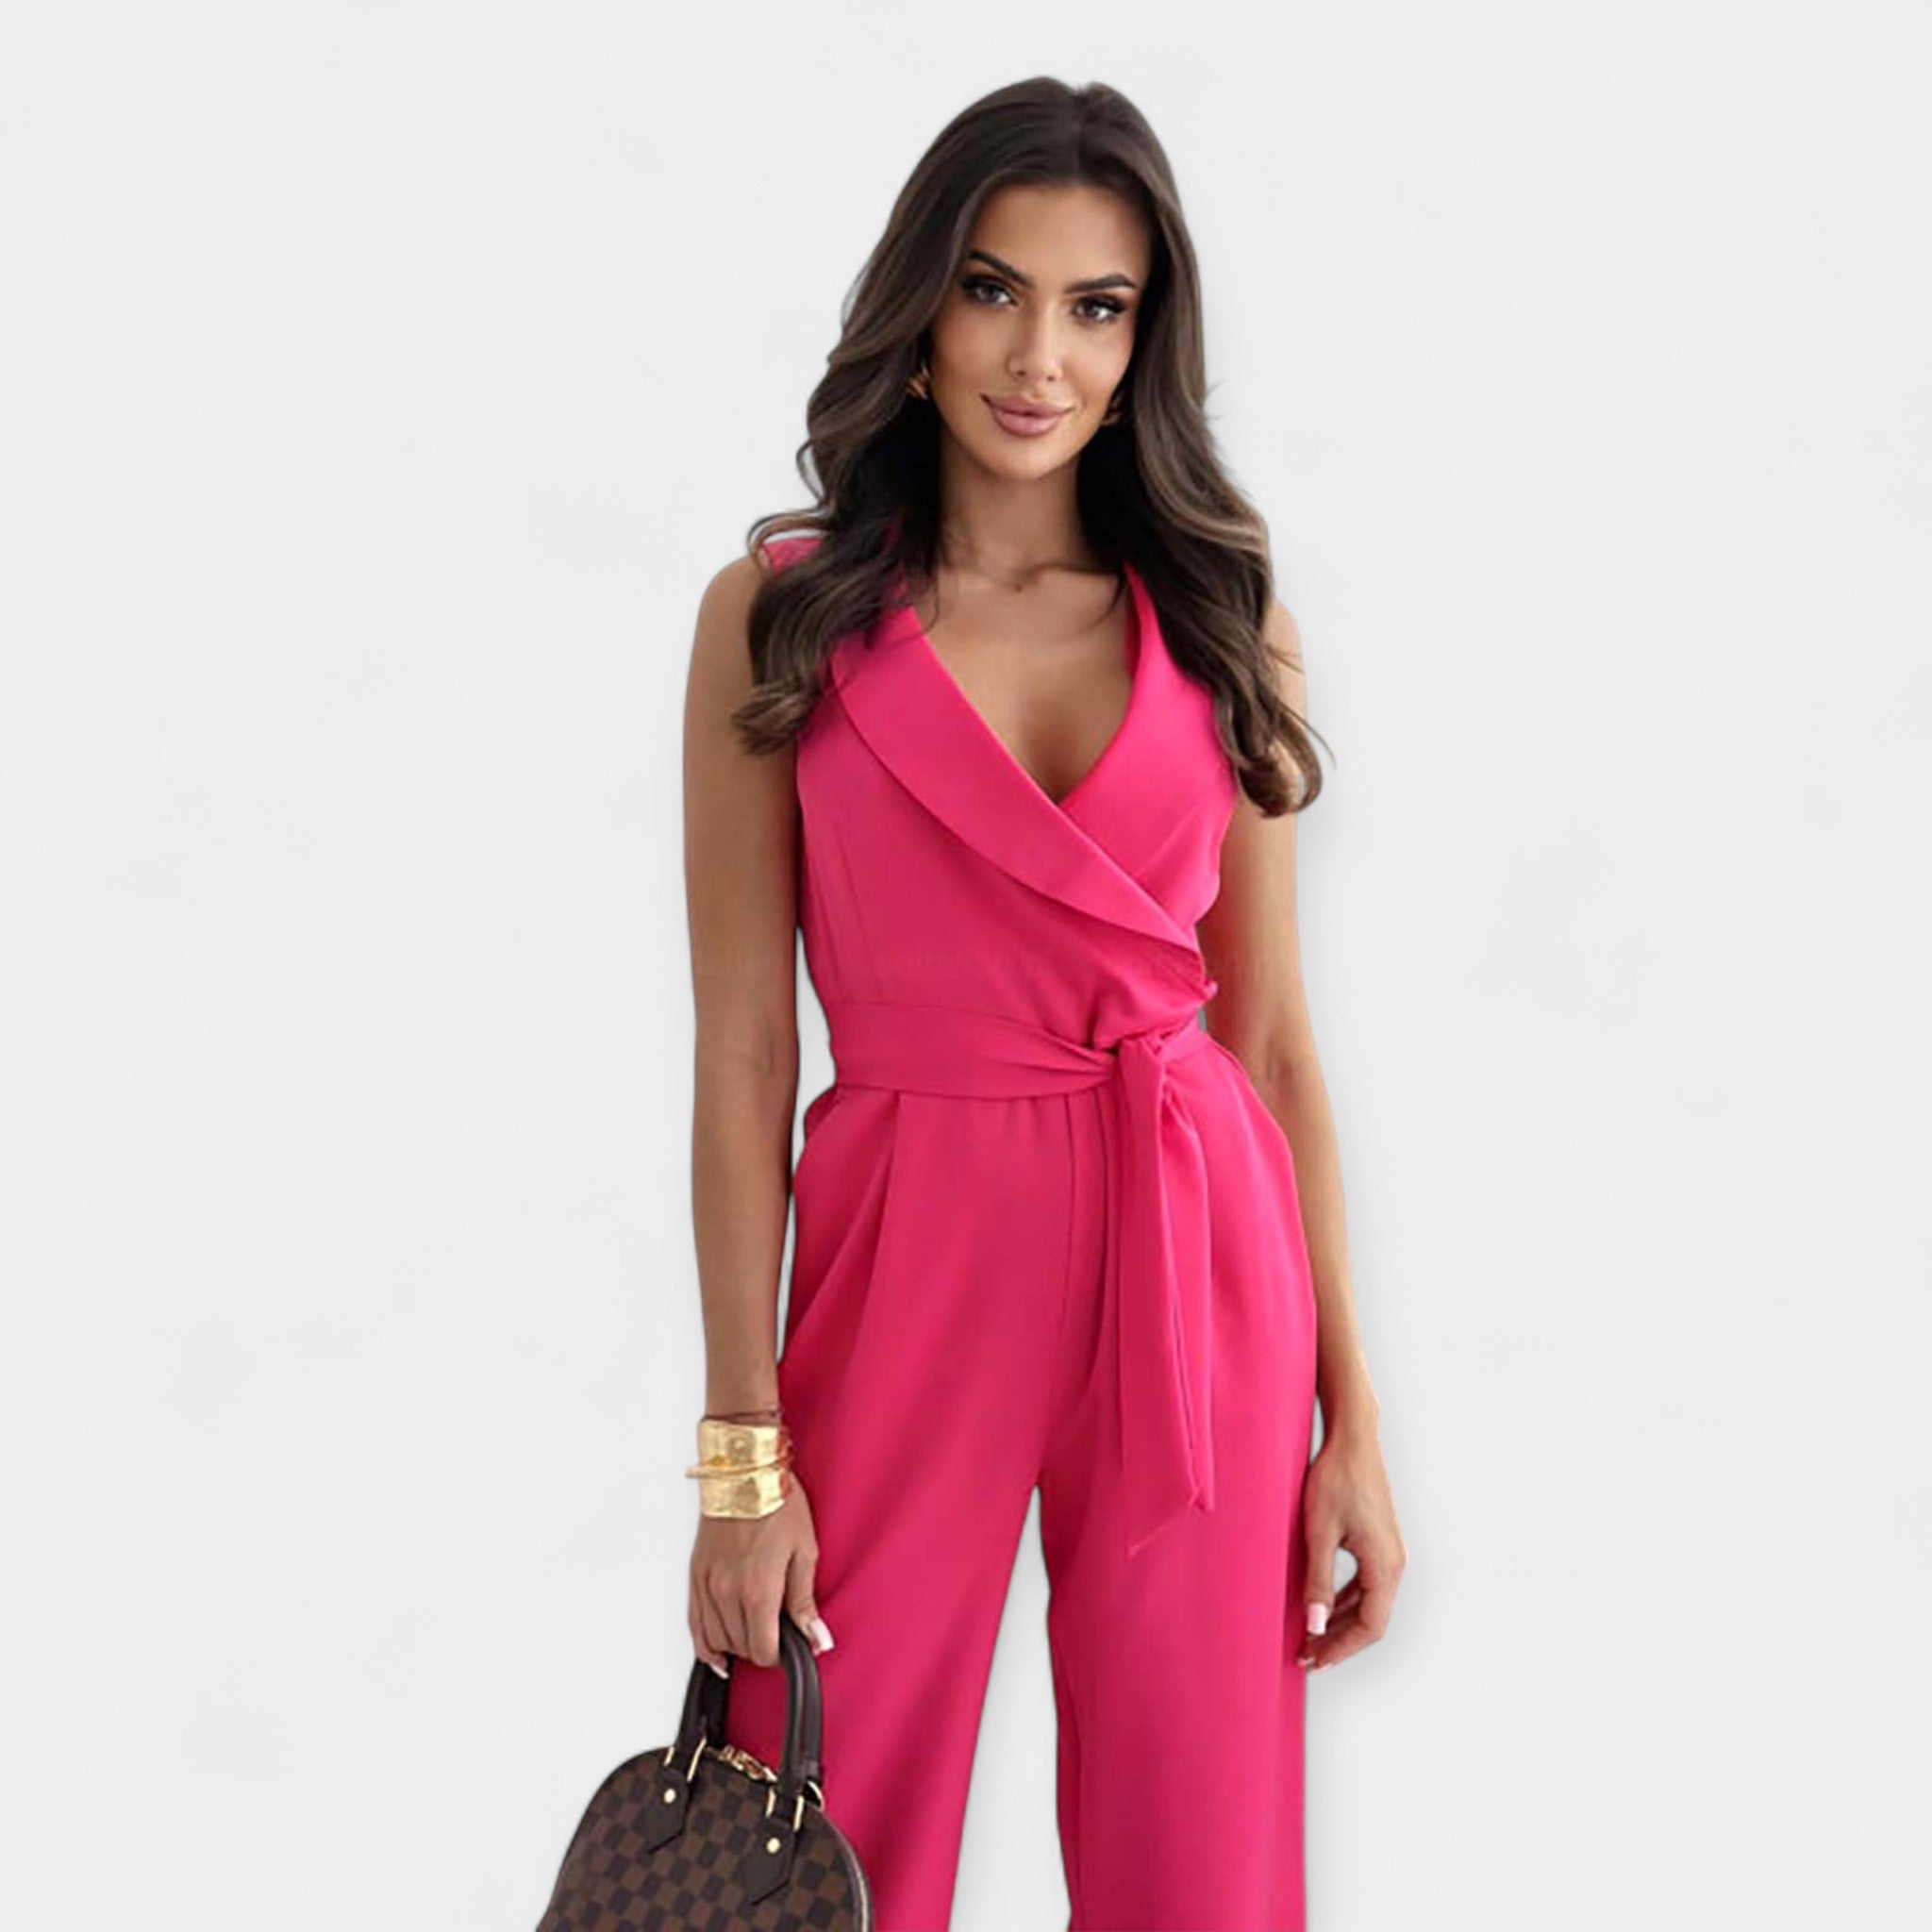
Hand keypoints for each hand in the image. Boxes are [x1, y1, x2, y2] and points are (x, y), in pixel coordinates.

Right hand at [689, 1477, 834, 1673]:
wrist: (745, 1471)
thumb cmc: (778, 1503)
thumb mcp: (805, 1551)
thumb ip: (805, 1603)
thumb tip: (818, 1640)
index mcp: (758, 1590)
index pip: (764, 1650)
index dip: (780, 1654)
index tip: (791, 1645)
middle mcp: (727, 1593)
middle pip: (741, 1647)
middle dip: (762, 1646)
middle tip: (778, 1632)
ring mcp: (707, 1585)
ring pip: (717, 1641)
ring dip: (737, 1644)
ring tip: (755, 1632)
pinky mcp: (695, 1575)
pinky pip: (694, 1625)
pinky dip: (705, 1645)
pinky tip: (717, 1654)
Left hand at [1296, 1423, 1403, 1671]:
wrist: (1352, 1439)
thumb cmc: (1336, 1479)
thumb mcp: (1319, 1532)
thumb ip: (1317, 1581)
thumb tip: (1314, 1626)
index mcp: (1385, 1565)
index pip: (1369, 1626)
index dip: (1340, 1648)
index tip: (1313, 1660)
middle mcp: (1394, 1563)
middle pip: (1371, 1619)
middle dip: (1339, 1640)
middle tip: (1306, 1655)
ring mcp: (1389, 1552)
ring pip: (1368, 1603)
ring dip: (1340, 1622)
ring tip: (1310, 1637)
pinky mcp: (1379, 1542)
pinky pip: (1365, 1584)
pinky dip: (1344, 1601)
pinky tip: (1321, 1606)